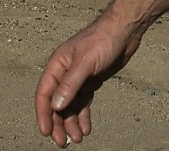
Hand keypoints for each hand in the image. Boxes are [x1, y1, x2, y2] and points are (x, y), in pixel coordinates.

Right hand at [34, 16, 140, 145]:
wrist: (125, 30)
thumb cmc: (103, 40)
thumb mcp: (86, 62)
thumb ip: (70, 84)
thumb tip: (55, 106)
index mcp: (57, 65)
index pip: (44, 93)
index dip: (43, 114)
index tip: (46, 132)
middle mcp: (65, 72)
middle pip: (57, 103)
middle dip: (58, 123)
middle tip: (62, 142)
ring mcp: (78, 78)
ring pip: (70, 105)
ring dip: (72, 122)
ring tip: (77, 139)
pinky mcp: (91, 81)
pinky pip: (83, 102)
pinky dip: (83, 115)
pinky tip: (86, 128)